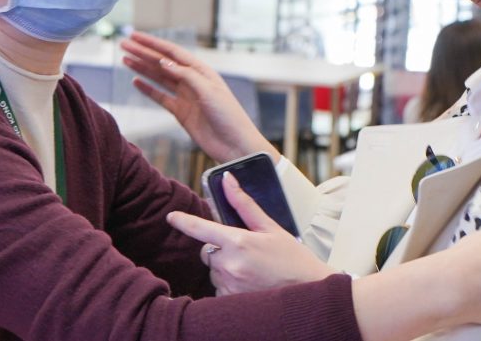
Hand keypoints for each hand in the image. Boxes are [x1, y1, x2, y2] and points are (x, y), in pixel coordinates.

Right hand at [120, 32, 276, 163]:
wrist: (234, 145)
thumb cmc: (228, 115)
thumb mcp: (208, 91)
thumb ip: (185, 75)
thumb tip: (163, 61)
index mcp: (201, 71)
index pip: (172, 53)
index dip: (153, 44)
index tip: (135, 37)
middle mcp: (192, 81)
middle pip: (163, 63)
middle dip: (143, 53)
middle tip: (123, 44)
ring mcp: (186, 96)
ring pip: (159, 78)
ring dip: (142, 68)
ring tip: (125, 59)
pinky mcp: (181, 112)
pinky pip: (161, 97)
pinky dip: (148, 89)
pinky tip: (135, 81)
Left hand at [166, 172, 332, 294]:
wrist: (309, 290)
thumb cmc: (292, 258)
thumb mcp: (270, 227)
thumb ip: (244, 204)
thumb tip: (228, 179)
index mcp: (239, 241)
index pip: (201, 229)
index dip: (184, 222)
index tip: (171, 217)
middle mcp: (230, 264)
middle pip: (208, 251)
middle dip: (220, 249)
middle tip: (246, 251)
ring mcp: (229, 284)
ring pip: (214, 270)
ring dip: (225, 268)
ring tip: (252, 269)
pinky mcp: (230, 300)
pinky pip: (219, 288)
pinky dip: (229, 284)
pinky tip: (249, 283)